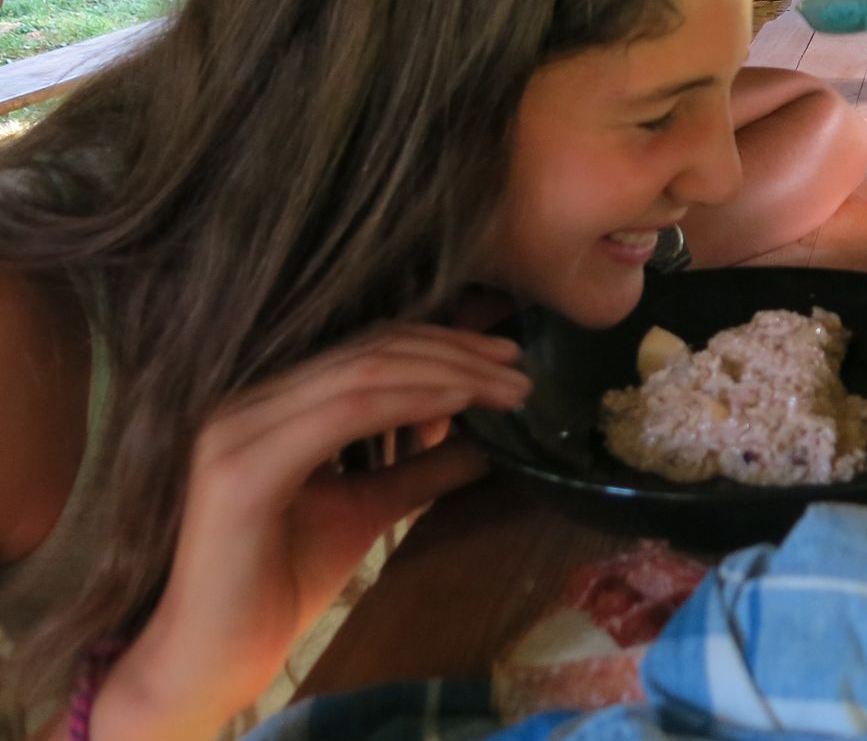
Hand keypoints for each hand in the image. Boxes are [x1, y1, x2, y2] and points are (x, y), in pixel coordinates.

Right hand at [92, 325, 529, 740]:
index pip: (367, 348)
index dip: (442, 343)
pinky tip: (459, 404)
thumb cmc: (282, 582)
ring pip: (363, 373)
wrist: (212, 657)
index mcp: (272, 402)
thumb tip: (488, 438)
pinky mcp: (241, 467)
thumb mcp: (369, 507)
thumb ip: (420, 467)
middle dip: (456, 353)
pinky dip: (409, 401)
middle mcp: (248, 401)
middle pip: (371, 351)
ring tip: (507, 388)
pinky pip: (342, 414)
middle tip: (519, 368)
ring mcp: (238, 428)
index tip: (506, 355)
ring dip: (448, 374)